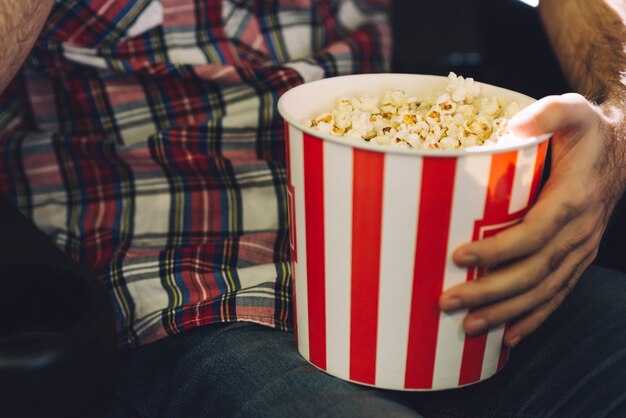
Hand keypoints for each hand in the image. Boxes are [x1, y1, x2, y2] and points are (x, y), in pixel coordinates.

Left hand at [439, 93, 625, 347]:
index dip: (499, 250)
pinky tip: (509, 337)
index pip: (534, 233)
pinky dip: (533, 319)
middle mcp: (579, 232)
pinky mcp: (576, 260)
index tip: (459, 257)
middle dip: (491, 292)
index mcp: (573, 200)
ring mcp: (579, 251)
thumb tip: (518, 126)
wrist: (620, 153)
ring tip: (469, 327)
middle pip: (533, 272)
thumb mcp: (572, 111)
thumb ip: (549, 113)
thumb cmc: (586, 133)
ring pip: (543, 292)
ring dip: (506, 313)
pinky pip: (557, 296)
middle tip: (449, 302)